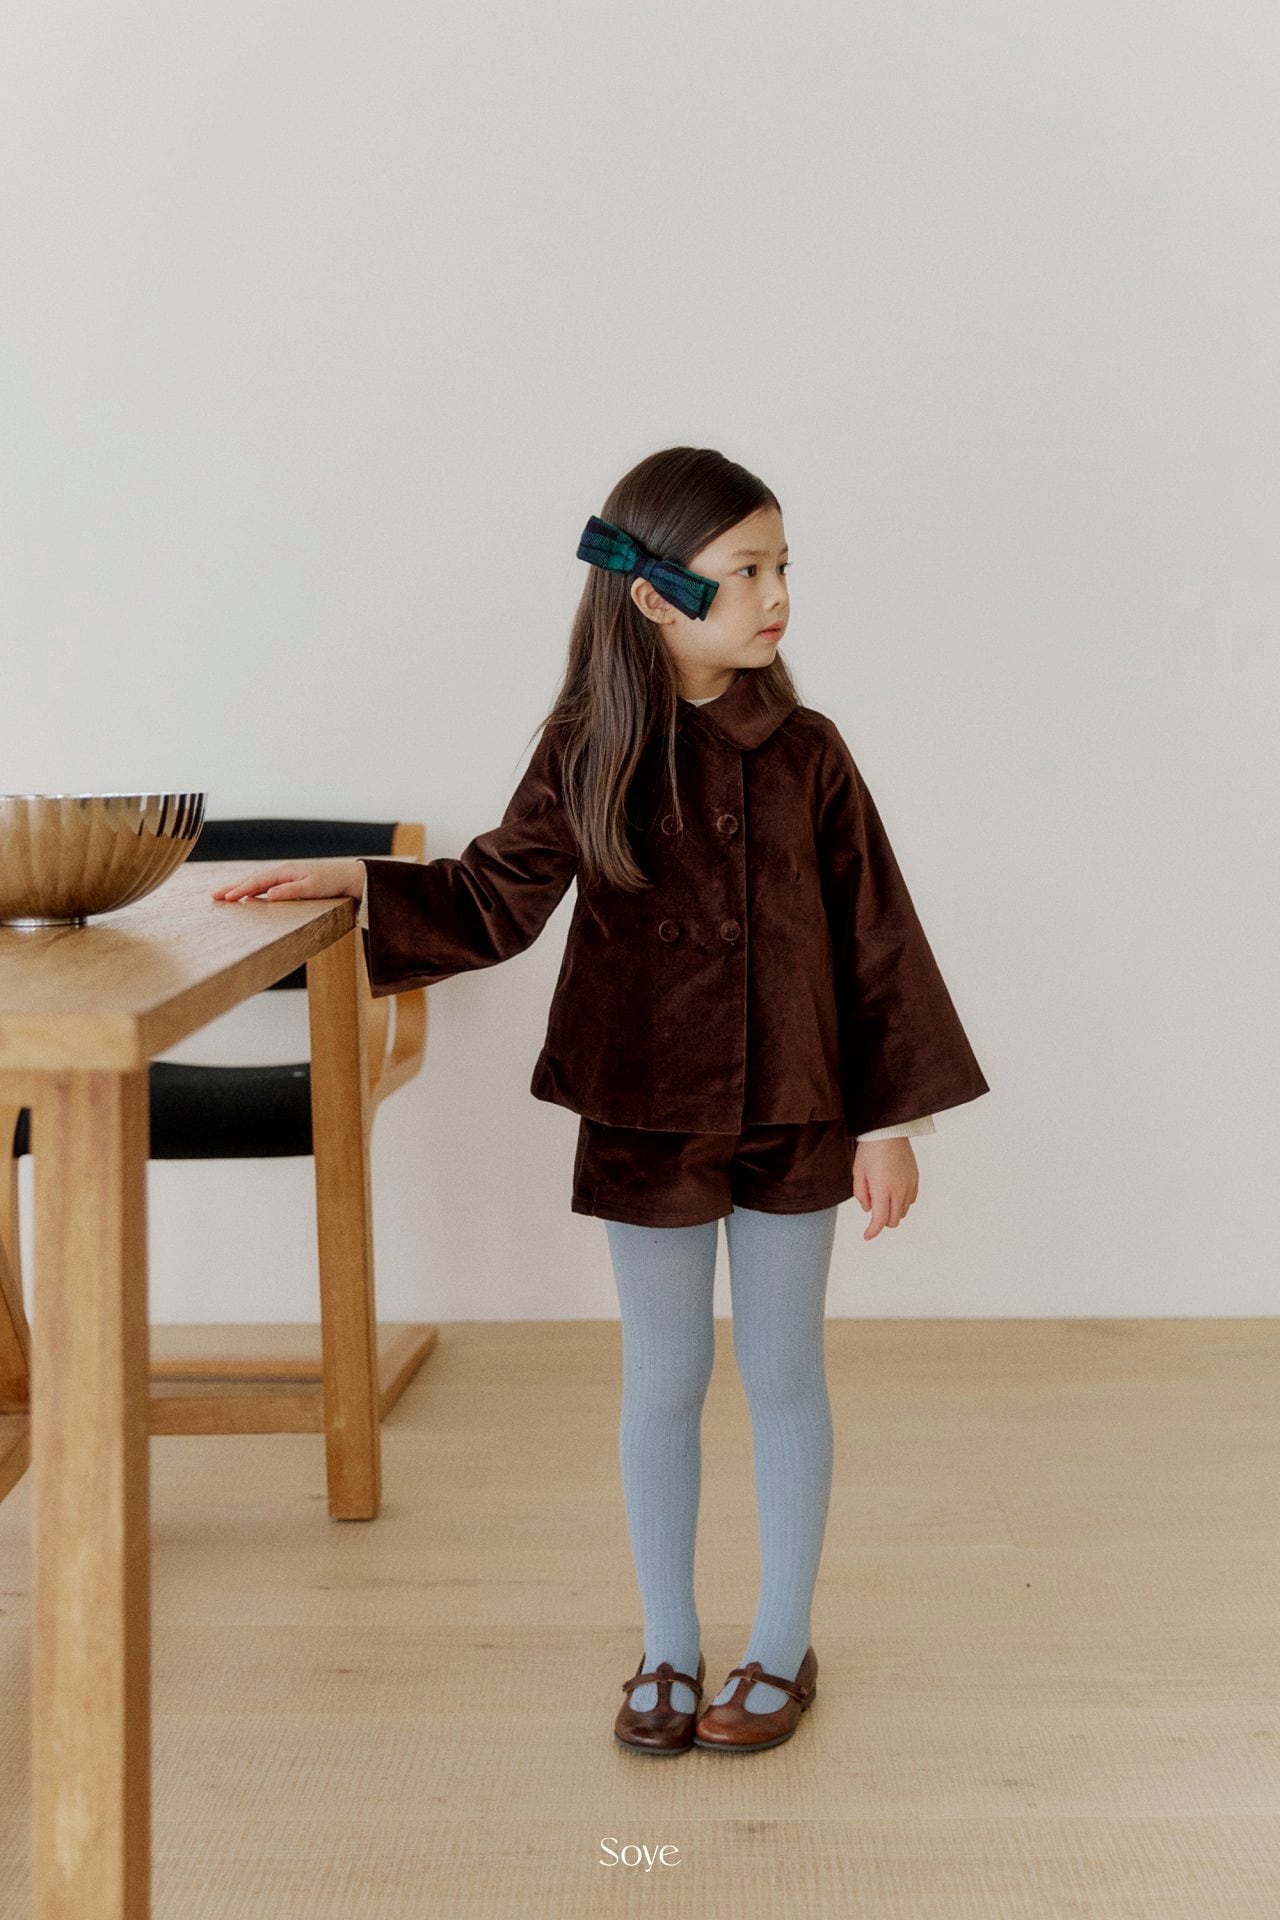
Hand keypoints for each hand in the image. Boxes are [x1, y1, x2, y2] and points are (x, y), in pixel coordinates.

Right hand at [210, 857, 365, 903]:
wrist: (351, 878)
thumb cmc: (333, 883)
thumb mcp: (312, 888)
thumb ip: (290, 891)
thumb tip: (268, 894)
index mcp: (286, 872)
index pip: (257, 882)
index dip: (240, 890)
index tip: (225, 898)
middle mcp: (284, 871)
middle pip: (253, 879)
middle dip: (233, 887)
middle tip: (213, 896)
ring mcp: (287, 876)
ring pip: (258, 882)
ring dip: (241, 888)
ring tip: (225, 895)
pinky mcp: (292, 881)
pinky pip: (267, 885)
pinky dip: (255, 889)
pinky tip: (250, 895)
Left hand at [851, 1137, 918, 1239]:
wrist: (888, 1132)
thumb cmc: (870, 1150)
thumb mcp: (858, 1172)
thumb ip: (861, 1194)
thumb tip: (868, 1209)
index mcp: (883, 1189)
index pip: (880, 1220)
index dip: (873, 1231)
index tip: (867, 1235)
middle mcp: (899, 1190)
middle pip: (893, 1220)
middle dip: (882, 1221)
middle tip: (873, 1209)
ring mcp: (909, 1185)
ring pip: (903, 1212)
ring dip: (892, 1212)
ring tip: (882, 1197)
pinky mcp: (915, 1179)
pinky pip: (911, 1200)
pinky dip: (902, 1203)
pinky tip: (893, 1193)